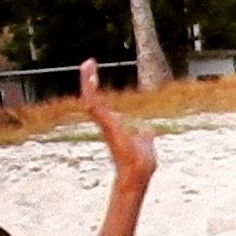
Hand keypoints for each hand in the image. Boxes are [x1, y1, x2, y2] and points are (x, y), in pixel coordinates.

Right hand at [81, 58, 155, 183]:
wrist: (139, 172)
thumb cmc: (142, 163)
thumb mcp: (145, 141)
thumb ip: (145, 135)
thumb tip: (149, 130)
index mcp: (113, 125)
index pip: (102, 103)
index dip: (98, 89)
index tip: (96, 74)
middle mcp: (106, 123)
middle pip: (92, 97)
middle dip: (88, 80)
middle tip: (88, 62)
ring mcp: (104, 123)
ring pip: (90, 97)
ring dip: (87, 80)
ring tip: (87, 63)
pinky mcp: (104, 123)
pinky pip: (93, 101)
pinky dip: (90, 87)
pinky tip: (89, 72)